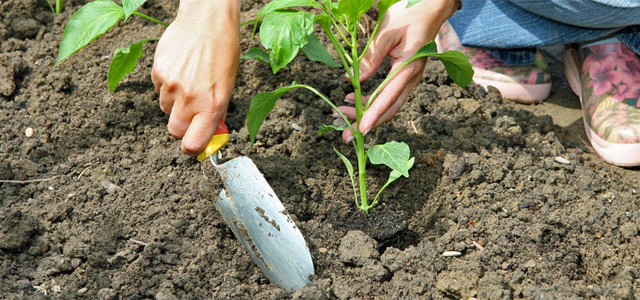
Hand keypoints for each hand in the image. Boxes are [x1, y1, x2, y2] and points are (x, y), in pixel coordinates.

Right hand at [151, 0, 239, 154]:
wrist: (206, 21)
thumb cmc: (223, 51)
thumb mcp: (228, 85)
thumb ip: (218, 111)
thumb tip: (212, 133)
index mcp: (212, 105)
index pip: (193, 143)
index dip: (192, 148)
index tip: (193, 146)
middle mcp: (191, 100)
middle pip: (175, 131)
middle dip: (182, 126)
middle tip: (191, 113)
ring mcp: (172, 86)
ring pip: (166, 108)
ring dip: (175, 102)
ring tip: (189, 81)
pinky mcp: (158, 73)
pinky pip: (159, 89)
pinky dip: (167, 84)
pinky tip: (180, 68)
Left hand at [337, 0, 456, 141]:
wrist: (431, 7)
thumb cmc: (410, 14)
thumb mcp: (386, 31)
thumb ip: (371, 56)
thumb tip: (353, 80)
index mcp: (409, 68)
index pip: (388, 98)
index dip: (373, 115)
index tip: (360, 129)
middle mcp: (412, 78)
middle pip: (389, 109)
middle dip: (367, 123)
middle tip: (347, 136)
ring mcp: (410, 78)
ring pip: (389, 105)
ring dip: (366, 114)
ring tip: (342, 115)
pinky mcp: (405, 75)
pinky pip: (389, 95)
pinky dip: (371, 102)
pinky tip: (353, 99)